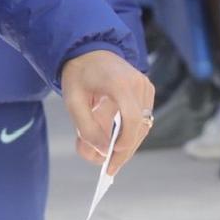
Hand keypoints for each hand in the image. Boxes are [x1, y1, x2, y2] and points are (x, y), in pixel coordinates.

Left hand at [60, 49, 156, 175]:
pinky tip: (115, 146)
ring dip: (127, 144)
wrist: (87, 49)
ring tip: (108, 161)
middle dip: (124, 151)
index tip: (110, 159)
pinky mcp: (146, 91)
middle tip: (108, 170)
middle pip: (140, 126)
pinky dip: (129, 134)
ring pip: (143, 126)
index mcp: (120, 82)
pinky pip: (142, 119)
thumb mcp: (73, 101)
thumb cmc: (78, 74)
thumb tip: (103, 153)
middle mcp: (138, 83)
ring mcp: (145, 86)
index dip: (125, 142)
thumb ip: (87, 128)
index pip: (132, 118)